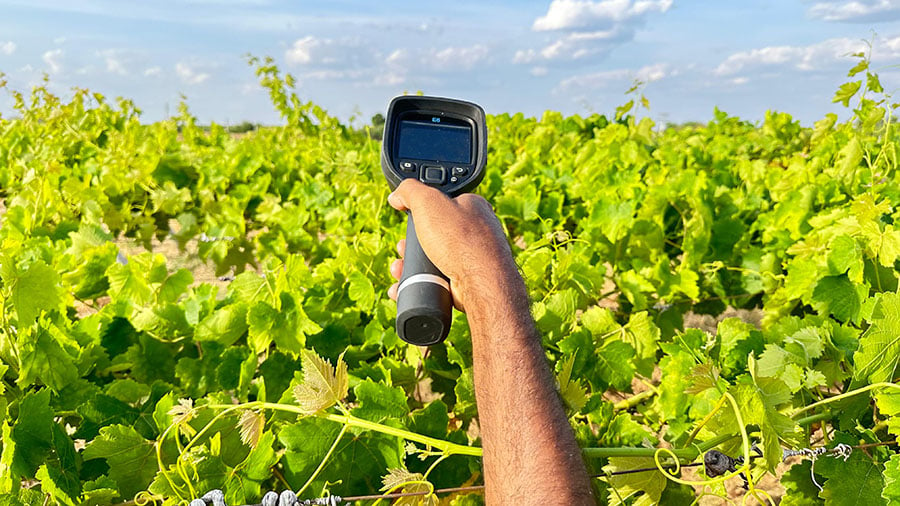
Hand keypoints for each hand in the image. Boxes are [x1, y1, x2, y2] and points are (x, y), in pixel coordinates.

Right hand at [386, 179, 517, 312]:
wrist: (481, 284)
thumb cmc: (462, 241)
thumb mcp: (429, 202)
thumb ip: (410, 190)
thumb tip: (397, 195)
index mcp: (472, 207)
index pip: (443, 203)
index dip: (421, 210)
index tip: (407, 217)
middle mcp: (476, 233)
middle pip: (434, 234)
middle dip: (412, 243)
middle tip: (403, 247)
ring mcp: (471, 259)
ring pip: (433, 260)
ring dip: (411, 265)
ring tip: (400, 269)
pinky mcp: (465, 282)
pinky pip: (436, 281)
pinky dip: (419, 284)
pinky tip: (406, 287)